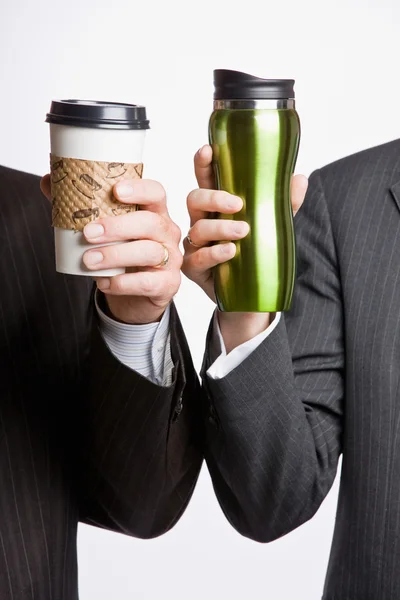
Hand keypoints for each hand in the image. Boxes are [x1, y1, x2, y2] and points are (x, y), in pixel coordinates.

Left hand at [41, 176, 181, 324]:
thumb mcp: (104, 230)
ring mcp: (171, 259)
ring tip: (88, 260)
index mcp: (154, 212)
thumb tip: (49, 181)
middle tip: (87, 232)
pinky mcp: (167, 284)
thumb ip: (80, 206)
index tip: (116, 190)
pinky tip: (103, 282)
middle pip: (151, 223)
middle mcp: (167, 233)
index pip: (156, 193)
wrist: (135, 295)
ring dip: (115, 255)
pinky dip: (123, 283)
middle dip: (117, 227)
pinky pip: (148, 282)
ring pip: (149, 252)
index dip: (140, 189)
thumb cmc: (121, 254)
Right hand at [182, 145, 307, 351]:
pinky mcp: (195, 269)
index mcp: (218, 208)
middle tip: (237, 203)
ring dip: (220, 227)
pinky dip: (215, 253)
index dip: (203, 164)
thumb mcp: (274, 229)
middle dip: (213, 197)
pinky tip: (230, 252)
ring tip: (243, 231)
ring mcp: (196, 246)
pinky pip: (198, 258)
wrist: (250, 298)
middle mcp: (203, 223)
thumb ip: (285, 205)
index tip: (208, 150)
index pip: (207, 180)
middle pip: (195, 200)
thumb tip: (300, 178)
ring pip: (197, 229)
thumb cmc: (255, 257)